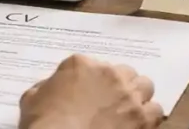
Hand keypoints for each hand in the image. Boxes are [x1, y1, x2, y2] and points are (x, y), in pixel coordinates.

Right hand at [19, 55, 163, 128]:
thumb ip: (46, 86)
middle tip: (110, 100)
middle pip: (124, 72)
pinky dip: (149, 117)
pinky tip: (138, 124)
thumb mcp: (32, 98)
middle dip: (119, 84)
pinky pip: (157, 110)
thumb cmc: (44, 123)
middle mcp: (110, 74)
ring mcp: (129, 96)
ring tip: (128, 110)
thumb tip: (51, 88)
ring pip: (145, 87)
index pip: (92, 65)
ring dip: (137, 97)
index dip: (90, 80)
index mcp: (82, 65)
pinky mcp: (143, 118)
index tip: (86, 92)